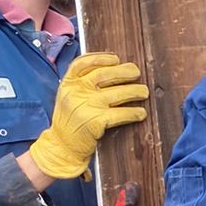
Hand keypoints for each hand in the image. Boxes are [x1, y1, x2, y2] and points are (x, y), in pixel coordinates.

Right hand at [29, 52, 147, 181]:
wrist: (62, 147)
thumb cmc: (69, 121)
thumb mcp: (69, 97)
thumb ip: (82, 84)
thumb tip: (112, 69)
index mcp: (67, 84)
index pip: (82, 63)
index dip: (101, 58)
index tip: (116, 59)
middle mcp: (75, 92)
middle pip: (103, 75)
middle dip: (123, 71)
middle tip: (136, 73)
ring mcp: (86, 106)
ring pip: (116, 93)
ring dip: (134, 91)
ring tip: (144, 92)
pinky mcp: (95, 122)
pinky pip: (120, 114)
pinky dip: (133, 113)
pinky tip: (140, 113)